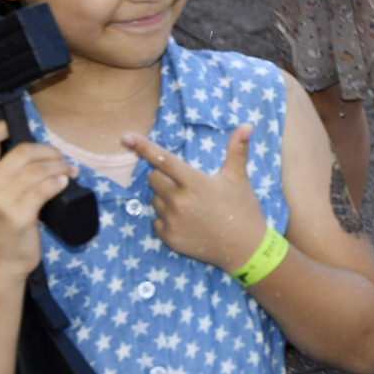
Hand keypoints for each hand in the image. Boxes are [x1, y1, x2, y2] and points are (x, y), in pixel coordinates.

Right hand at [0, 121, 74, 277]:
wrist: (0, 261)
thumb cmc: (3, 227)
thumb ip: (10, 174)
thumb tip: (42, 153)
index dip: (4, 125)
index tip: (24, 129)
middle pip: (23, 150)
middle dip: (50, 151)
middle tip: (62, 160)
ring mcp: (2, 201)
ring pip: (38, 168)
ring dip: (61, 166)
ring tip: (70, 172)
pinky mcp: (20, 216)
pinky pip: (45, 189)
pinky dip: (59, 182)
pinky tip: (65, 183)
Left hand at [124, 125, 267, 272]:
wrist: (245, 249)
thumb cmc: (243, 209)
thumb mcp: (239, 178)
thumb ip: (237, 150)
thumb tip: (247, 124)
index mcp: (194, 183)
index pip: (162, 159)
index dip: (143, 146)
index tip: (126, 137)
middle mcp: (179, 201)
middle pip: (153, 179)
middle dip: (163, 177)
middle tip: (185, 185)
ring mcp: (172, 221)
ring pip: (155, 200)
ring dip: (166, 198)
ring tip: (190, 206)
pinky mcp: (169, 238)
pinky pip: (156, 221)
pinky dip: (167, 219)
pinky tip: (187, 222)